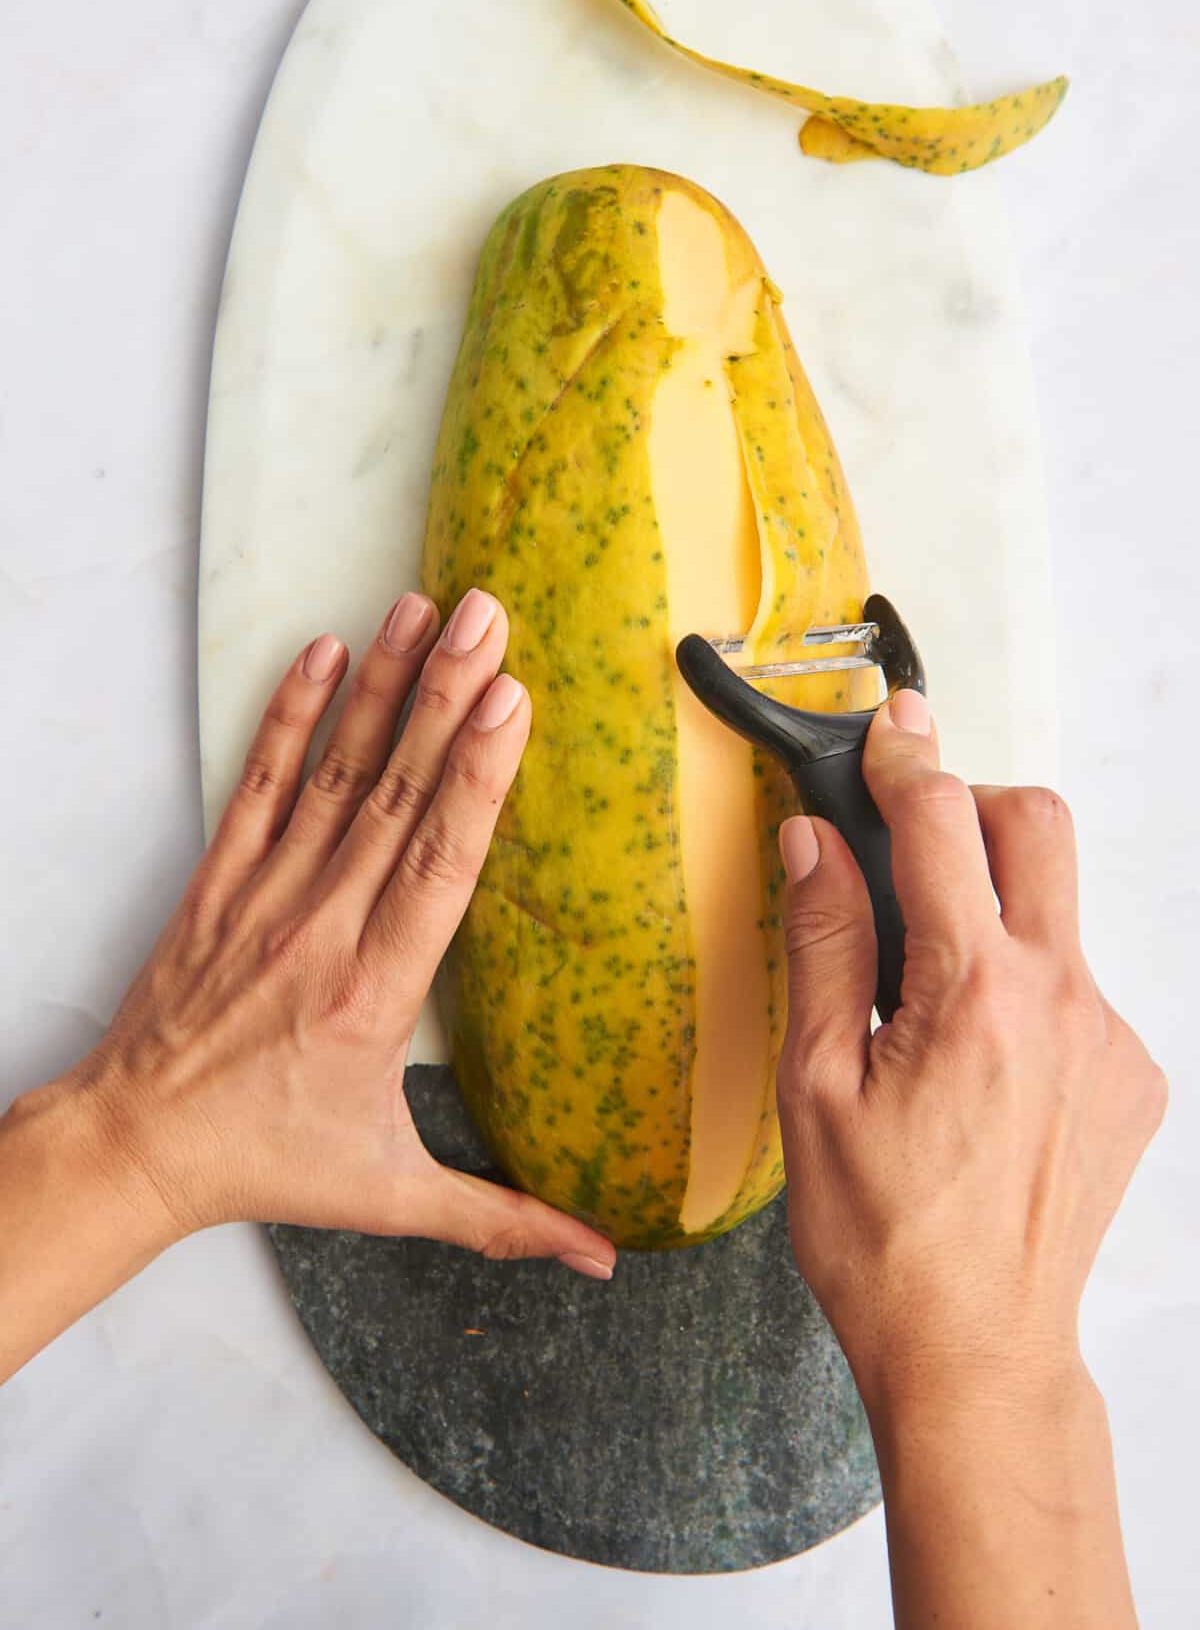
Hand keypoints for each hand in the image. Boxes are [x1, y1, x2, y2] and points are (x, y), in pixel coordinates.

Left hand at [65, 589, 615, 1275]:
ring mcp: (266, 896)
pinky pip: (258, 786)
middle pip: (394, 797)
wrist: (138, 1145)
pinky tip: (318, 654)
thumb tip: (604, 1257)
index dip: (477, 777)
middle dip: (444, 697)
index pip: (439, 865)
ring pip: (333, 776)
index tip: (512, 702)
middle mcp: (323, 928)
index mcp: (375, 993)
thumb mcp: (392, 1194)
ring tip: (418, 609)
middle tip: (486, 616)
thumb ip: (503, 1217)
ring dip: (378, 687)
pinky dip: (287, 718)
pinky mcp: (220, 881)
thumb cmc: (268, 1161)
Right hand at [776, 688, 1164, 1410]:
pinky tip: (978, 1066)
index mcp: (974, 992)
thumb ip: (824, 947)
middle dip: (975, 806)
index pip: (942, 822)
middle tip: (914, 844)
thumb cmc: (882, 1237)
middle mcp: (1063, 999)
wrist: (977, 1352)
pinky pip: (1079, 988)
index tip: (888, 726)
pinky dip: (1026, 990)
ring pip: (1060, 913)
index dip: (906, 757)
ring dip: (996, 913)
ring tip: (933, 1000)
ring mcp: (1110, 1040)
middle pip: (1040, 826)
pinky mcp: (1134, 1080)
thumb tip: (814, 845)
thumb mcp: (816, 1087)